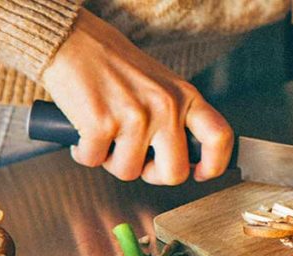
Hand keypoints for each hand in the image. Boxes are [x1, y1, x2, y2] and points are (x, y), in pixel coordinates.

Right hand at [41, 9, 232, 184]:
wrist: (73, 42)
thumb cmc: (114, 66)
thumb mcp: (161, 85)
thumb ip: (177, 117)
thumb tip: (184, 160)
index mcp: (185, 96)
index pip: (218, 137)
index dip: (213, 165)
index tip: (200, 174)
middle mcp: (166, 107)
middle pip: (175, 173)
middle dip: (152, 175)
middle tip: (138, 160)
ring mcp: (135, 117)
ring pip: (129, 172)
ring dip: (112, 161)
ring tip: (106, 135)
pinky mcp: (102, 124)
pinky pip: (94, 161)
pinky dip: (84, 153)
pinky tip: (84, 132)